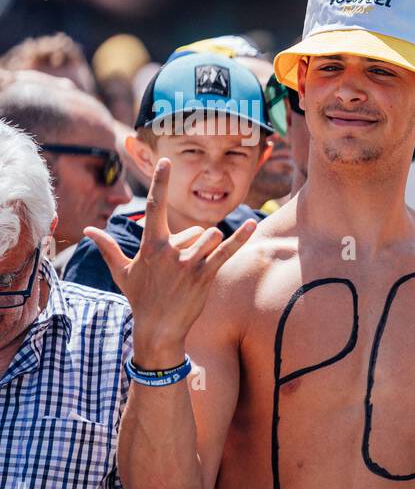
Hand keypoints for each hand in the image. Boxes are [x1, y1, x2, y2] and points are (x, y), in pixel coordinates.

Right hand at [84, 159, 254, 362]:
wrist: (158, 328)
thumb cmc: (141, 298)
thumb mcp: (122, 272)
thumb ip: (108, 248)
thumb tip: (88, 231)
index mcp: (150, 245)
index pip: (154, 205)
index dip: (160, 182)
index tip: (166, 161)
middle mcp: (169, 250)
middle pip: (195, 229)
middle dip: (196, 243)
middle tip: (183, 269)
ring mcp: (188, 262)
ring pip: (209, 236)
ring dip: (210, 246)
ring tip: (198, 266)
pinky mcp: (205, 275)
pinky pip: (226, 251)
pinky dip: (241, 237)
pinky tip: (252, 224)